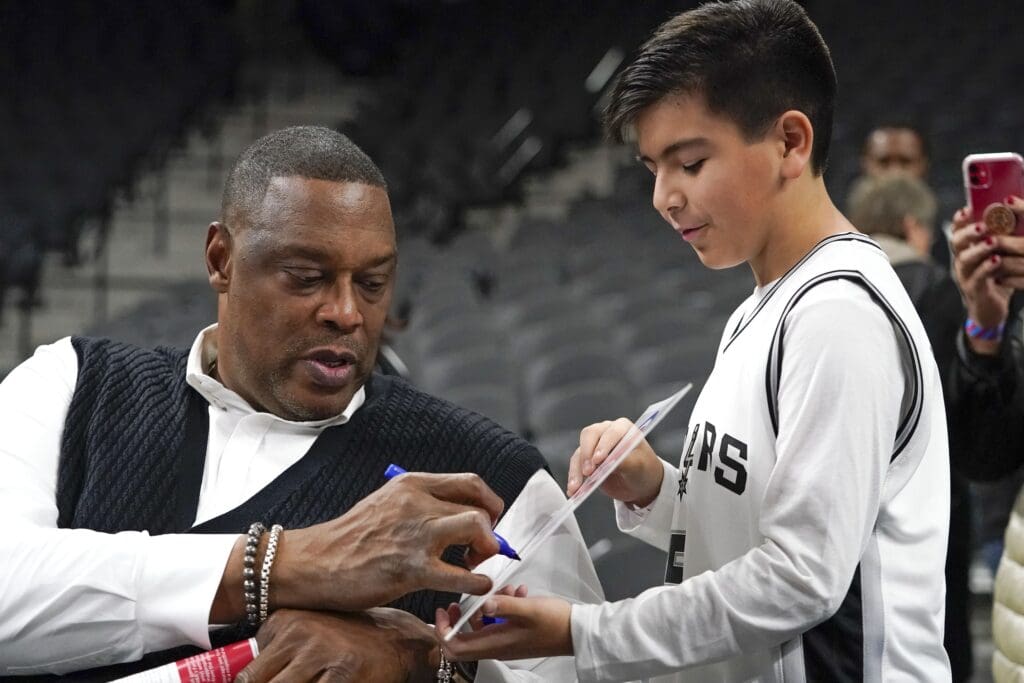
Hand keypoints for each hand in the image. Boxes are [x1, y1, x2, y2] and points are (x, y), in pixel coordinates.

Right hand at [213, 472, 505, 621]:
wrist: (313, 562)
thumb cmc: (349, 538)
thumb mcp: (387, 503)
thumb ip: (421, 504)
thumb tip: (457, 515)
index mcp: (412, 484)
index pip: (471, 483)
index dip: (490, 502)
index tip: (490, 519)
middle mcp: (416, 503)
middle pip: (478, 508)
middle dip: (489, 531)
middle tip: (480, 550)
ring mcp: (415, 534)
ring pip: (476, 529)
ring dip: (486, 550)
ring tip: (475, 564)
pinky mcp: (411, 569)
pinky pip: (463, 575)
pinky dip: (478, 582)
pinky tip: (474, 586)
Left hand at [236, 608, 436, 682]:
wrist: (399, 642)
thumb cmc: (348, 644)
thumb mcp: (308, 637)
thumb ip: (276, 654)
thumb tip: (241, 681)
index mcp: (284, 622)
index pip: (244, 673)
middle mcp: (300, 633)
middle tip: (290, 682)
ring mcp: (322, 654)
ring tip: (311, 680)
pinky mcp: (344, 675)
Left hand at [435, 593, 572, 662]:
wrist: (577, 632)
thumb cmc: (556, 623)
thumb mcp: (529, 609)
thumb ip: (504, 604)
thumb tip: (482, 602)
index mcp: (496, 644)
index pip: (456, 648)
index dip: (443, 631)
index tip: (442, 610)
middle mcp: (497, 646)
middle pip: (464, 639)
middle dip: (458, 617)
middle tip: (460, 600)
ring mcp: (506, 640)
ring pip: (481, 625)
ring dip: (485, 605)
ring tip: (502, 589)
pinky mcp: (515, 633)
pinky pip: (497, 620)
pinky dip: (500, 605)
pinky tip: (515, 592)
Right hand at [566, 418, 662, 506]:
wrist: (640, 483)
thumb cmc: (644, 470)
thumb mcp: (639, 467)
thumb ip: (625, 462)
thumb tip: (608, 463)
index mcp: (623, 428)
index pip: (611, 432)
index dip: (604, 445)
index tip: (599, 460)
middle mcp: (606, 432)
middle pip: (589, 436)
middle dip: (587, 454)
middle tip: (588, 472)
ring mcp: (594, 444)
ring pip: (580, 451)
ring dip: (577, 469)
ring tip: (576, 486)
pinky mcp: (586, 458)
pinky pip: (576, 464)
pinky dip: (573, 477)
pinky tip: (573, 489)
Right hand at [950, 197, 1023, 353]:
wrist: (990, 308)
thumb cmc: (995, 277)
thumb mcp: (995, 254)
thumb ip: (998, 237)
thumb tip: (1011, 209)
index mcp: (966, 249)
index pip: (958, 230)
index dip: (960, 220)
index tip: (967, 209)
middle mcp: (962, 260)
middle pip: (957, 242)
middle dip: (969, 232)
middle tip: (983, 225)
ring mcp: (966, 276)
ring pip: (966, 259)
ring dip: (979, 249)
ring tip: (993, 241)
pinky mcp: (975, 290)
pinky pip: (978, 277)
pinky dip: (986, 268)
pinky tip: (996, 261)